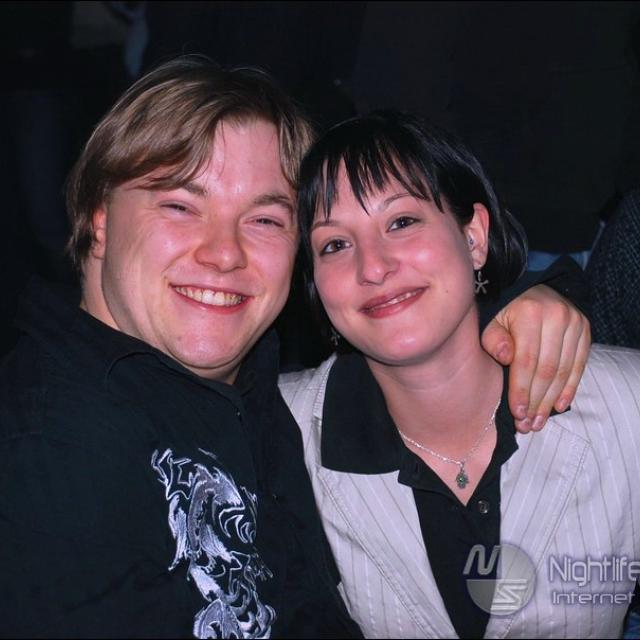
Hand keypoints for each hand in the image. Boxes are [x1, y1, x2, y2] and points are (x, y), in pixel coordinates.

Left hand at [481, 284, 590, 432]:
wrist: (532, 287)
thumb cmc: (505, 309)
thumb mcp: (491, 319)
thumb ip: (493, 339)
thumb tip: (506, 358)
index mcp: (530, 313)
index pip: (526, 360)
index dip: (521, 390)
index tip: (516, 413)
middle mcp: (557, 316)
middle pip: (547, 369)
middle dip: (536, 401)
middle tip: (527, 425)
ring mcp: (575, 322)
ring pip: (564, 370)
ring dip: (551, 400)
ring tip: (539, 421)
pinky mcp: (585, 330)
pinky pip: (579, 365)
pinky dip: (569, 388)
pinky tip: (558, 406)